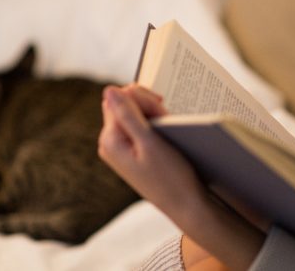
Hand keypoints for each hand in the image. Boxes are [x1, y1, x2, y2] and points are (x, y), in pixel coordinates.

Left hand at [98, 84, 265, 268]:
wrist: (184, 205)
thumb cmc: (171, 176)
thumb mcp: (150, 142)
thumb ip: (128, 115)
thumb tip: (109, 89)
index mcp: (110, 139)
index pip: (119, 97)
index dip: (142, 98)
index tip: (161, 110)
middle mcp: (110, 142)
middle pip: (124, 104)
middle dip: (147, 106)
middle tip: (166, 119)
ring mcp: (120, 148)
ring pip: (134, 114)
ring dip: (153, 115)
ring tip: (168, 131)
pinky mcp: (131, 152)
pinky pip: (138, 127)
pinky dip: (154, 126)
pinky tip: (165, 138)